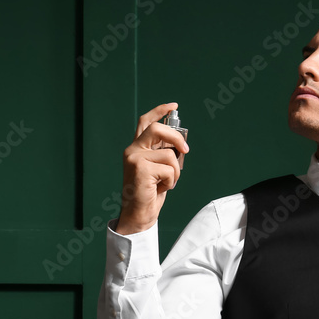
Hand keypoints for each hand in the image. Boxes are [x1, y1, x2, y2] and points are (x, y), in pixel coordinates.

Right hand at [116, 102, 189, 234]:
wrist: (139, 213)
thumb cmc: (150, 192)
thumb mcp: (159, 168)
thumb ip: (164, 153)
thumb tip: (181, 144)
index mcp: (137, 148)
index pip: (146, 122)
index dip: (159, 111)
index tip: (173, 106)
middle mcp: (132, 150)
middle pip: (157, 129)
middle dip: (176, 137)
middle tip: (185, 150)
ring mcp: (134, 158)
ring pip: (169, 155)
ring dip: (175, 172)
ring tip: (166, 183)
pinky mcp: (140, 169)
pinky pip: (169, 169)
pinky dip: (171, 181)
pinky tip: (161, 188)